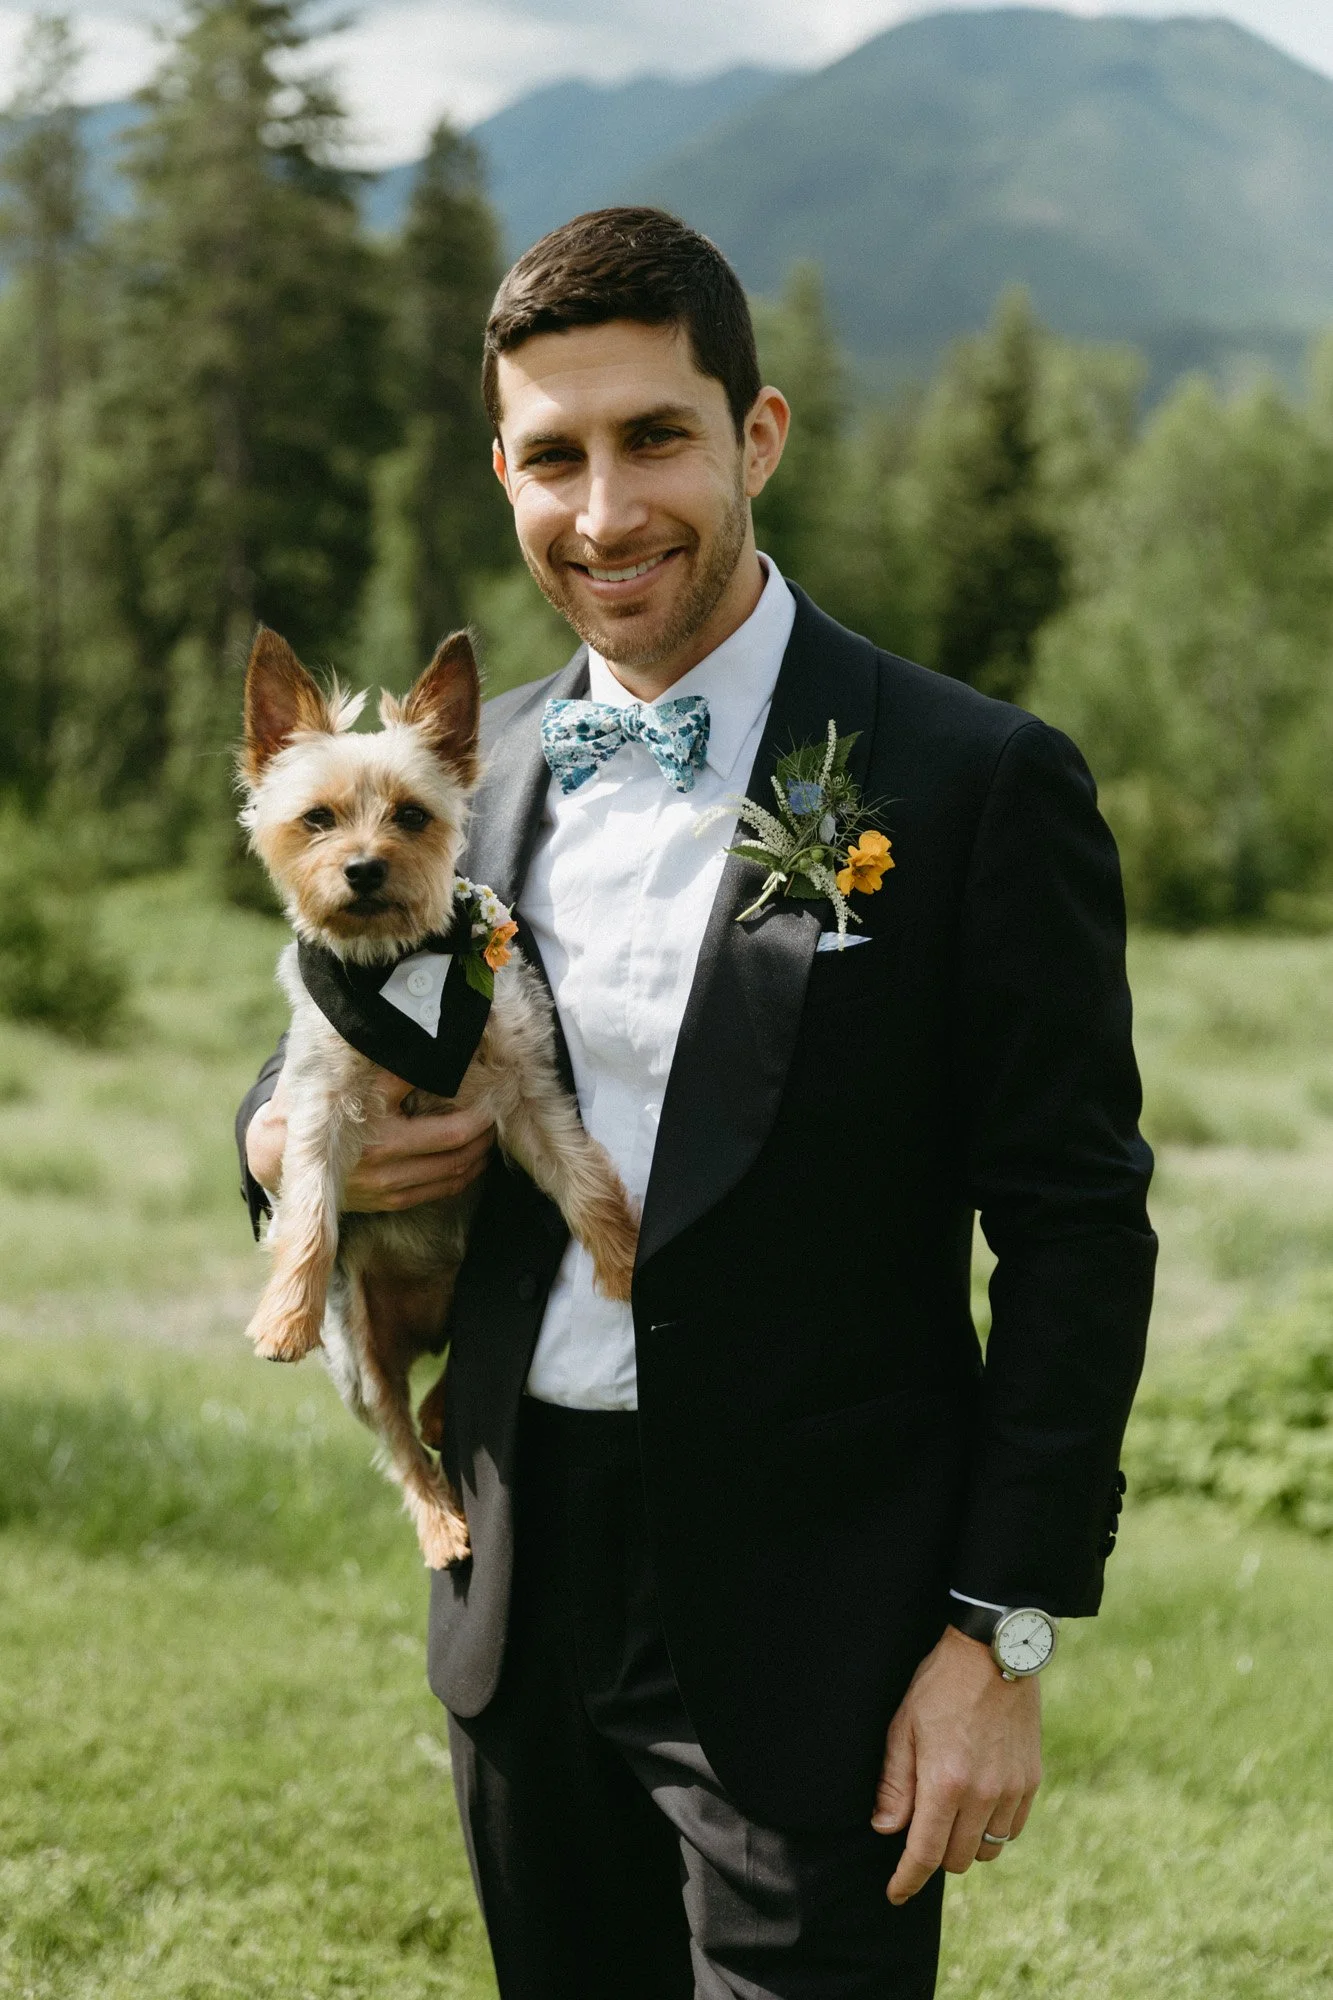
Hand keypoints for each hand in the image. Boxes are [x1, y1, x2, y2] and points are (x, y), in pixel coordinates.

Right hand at [245, 1070, 495, 1212]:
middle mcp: (386, 1172)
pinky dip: (459, 1176)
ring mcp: (387, 1191)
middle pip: (458, 1159)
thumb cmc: (315, 1106)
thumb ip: (393, 1069)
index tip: (494, 1099)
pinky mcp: (385, 1203)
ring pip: (451, 1180)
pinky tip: (469, 1159)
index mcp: (382, 1141)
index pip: (452, 1135)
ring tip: (488, 1136)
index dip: (480, 1119)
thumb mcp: (352, 1082)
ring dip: (477, 1160)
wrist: (276, 1155)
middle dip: (484, 1139)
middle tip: (497, 1116)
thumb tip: (436, 1047)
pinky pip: (436, 1194)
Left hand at [872, 1624, 1041, 1905]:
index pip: (924, 1854)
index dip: (907, 1881)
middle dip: (935, 1856)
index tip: (895, 1894)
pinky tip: (978, 1805)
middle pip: (958, 1859)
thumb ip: (895, 1783)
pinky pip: (1012, 1828)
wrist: (994, 1652)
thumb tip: (886, 1828)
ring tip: (951, 1816)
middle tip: (921, 1830)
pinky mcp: (1031, 1780)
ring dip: (966, 1844)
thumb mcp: (903, 1726)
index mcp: (945, 1783)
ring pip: (988, 1849)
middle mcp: (983, 1794)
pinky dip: (993, 1828)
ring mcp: (1011, 1789)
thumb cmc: (940, 1684)